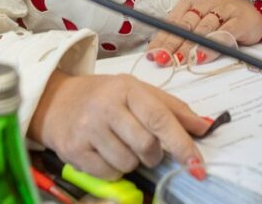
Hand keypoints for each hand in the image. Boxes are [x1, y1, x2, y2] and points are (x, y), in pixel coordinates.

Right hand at [28, 70, 209, 179]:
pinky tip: (104, 153)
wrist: (56, 102)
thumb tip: (205, 126)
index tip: (196, 165)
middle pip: (146, 145)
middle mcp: (105, 106)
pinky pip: (108, 174)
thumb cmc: (104, 96)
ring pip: (127, 163)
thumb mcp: (137, 92)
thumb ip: (172, 108)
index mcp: (126, 88)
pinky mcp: (73, 150)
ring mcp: (87, 128)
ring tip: (119, 145)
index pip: (159, 118)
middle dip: (152, 154)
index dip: (181, 144)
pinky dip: (112, 170)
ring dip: (131, 162)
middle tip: (144, 146)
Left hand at [147, 0, 261, 64]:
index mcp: (191, 0)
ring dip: (189, 48)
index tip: (152, 55)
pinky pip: (223, 34)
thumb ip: (181, 34)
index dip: (161, 40)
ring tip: (179, 61)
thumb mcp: (198, 20)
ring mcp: (223, 9)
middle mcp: (205, 2)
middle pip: (184, 26)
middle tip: (162, 60)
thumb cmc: (220, 18)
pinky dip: (212, 46)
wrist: (251, 10)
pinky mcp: (238, 20)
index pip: (171, 22)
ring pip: (202, 30)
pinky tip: (203, 56)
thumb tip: (159, 52)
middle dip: (171, 45)